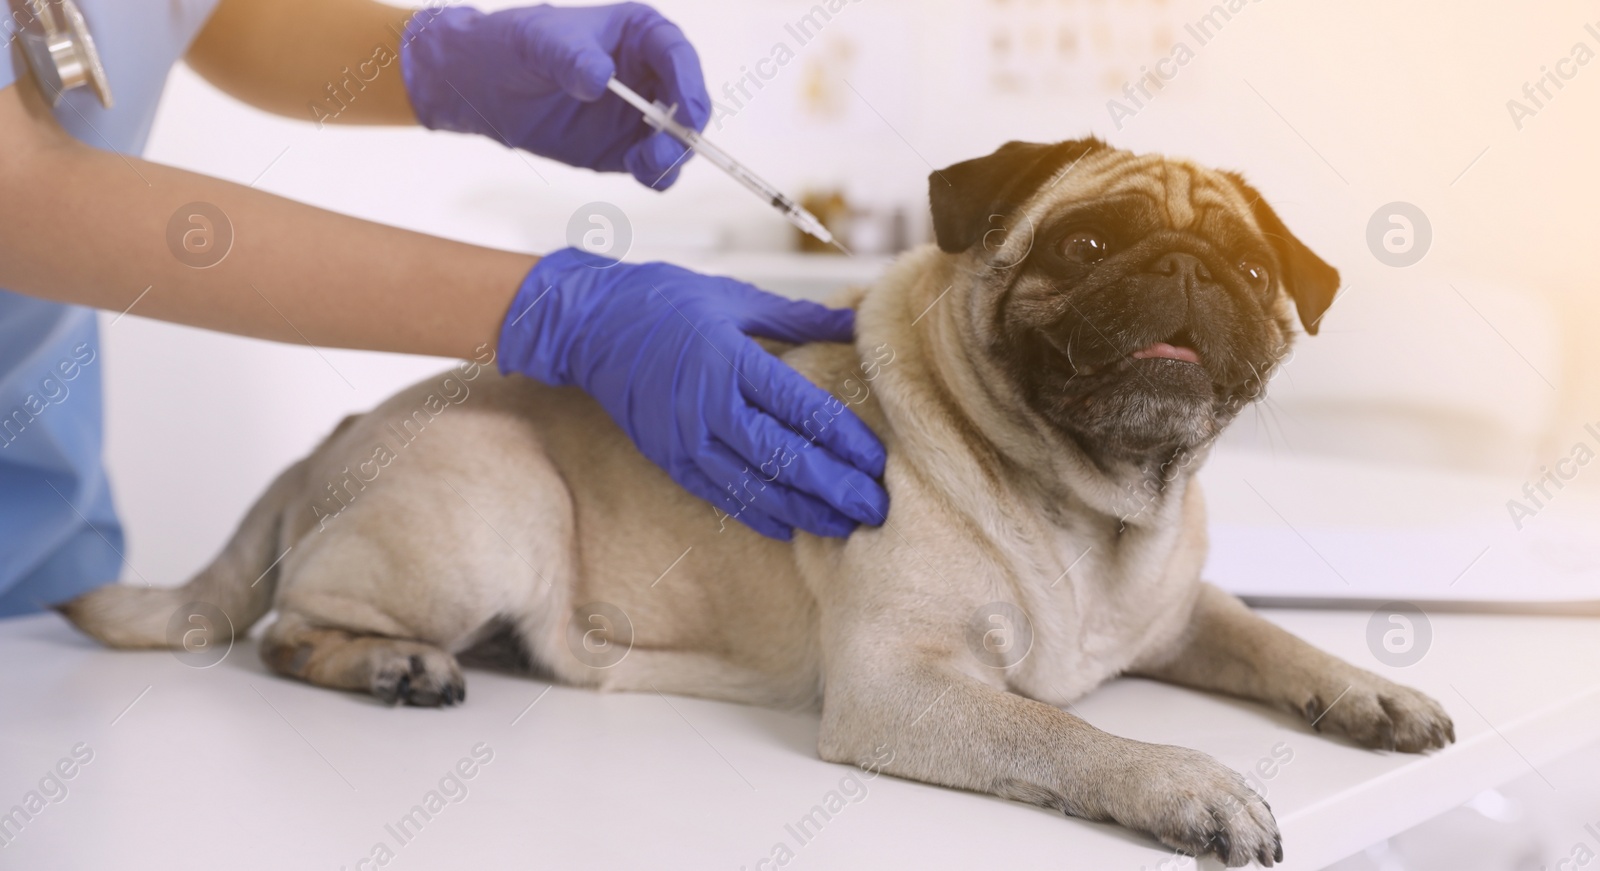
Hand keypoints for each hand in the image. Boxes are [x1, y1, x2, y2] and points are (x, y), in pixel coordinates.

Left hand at [401, 3, 709, 188]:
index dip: (690, 84)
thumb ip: (571, 58)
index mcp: (639, 34)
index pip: (678, 56)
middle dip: (684, 130)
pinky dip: (656, 175)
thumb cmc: (515, 47)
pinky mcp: (628, 147)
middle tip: (661, 151)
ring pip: (679, 140)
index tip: (687, 112)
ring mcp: (641, 114)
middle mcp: (650, 74)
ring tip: (642, 163)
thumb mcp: (539, 43)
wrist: (485, 85)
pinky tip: (637, 170)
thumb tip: (601, 79)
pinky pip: (657, 167)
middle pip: (689, 104)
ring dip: (671, 157)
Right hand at [498, 249, 889, 539]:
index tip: (878, 462)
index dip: (843, 440)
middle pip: (785, 458)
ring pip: (756, 486)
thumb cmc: (664, 302)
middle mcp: (709, 407)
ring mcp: (686, 439)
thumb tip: (853, 320)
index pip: (801, 410)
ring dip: (804, 510)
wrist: (588, 325)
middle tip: (876, 509)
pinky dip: (759, 514)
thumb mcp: (733, 298)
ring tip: (845, 526)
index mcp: (730, 361)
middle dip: (834, 487)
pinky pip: (722, 495)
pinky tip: (791, 527)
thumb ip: (797, 317)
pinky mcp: (670, 458)